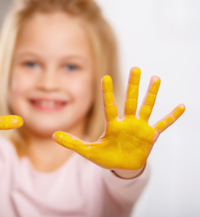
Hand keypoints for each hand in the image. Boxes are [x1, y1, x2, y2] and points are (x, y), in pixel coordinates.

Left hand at [53, 67, 184, 170]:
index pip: (109, 106)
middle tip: (136, 68)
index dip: (107, 93)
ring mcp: (140, 128)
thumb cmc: (106, 157)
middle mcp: (127, 122)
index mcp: (112, 125)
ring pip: (146, 107)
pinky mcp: (150, 136)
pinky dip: (171, 116)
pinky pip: (163, 124)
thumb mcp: (88, 151)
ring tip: (155, 78)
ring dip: (151, 94)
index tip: (105, 77)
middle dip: (133, 85)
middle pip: (130, 101)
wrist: (122, 167)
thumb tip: (53, 135)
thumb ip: (72, 143)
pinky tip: (181, 106)